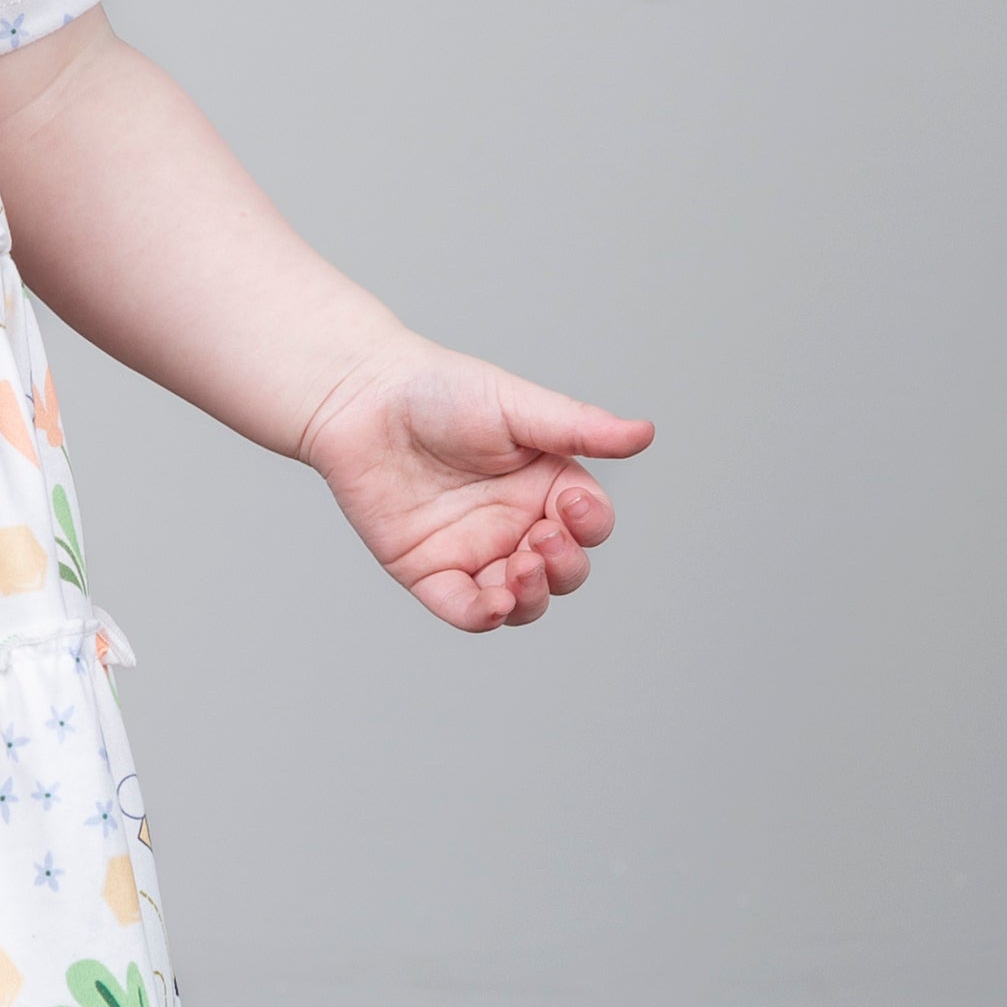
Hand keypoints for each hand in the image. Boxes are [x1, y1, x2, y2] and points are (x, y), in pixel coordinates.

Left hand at [297, 347, 653, 631]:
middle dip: (564, 566)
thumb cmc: (440, 391)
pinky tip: (492, 604)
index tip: (570, 503)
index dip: (590, 524)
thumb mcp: (517, 406)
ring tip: (520, 567)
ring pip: (522, 600)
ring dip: (533, 596)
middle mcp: (515, 523)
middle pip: (564, 571)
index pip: (589, 523)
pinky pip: (463, 608)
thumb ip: (578, 427)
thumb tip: (645, 433)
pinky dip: (482, 615)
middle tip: (540, 539)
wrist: (361, 397)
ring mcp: (473, 551)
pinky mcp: (428, 570)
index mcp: (545, 484)